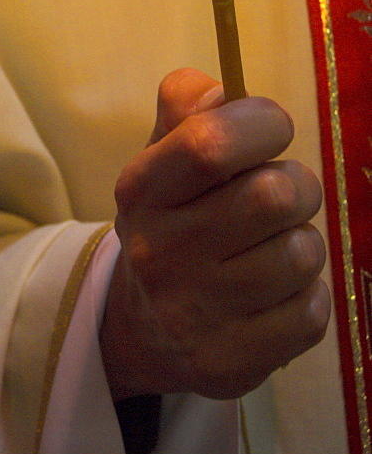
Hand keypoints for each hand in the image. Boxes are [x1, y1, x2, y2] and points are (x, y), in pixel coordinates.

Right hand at [100, 68, 329, 399]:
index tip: (270, 129)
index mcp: (141, 191)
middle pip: (273, 197)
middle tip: (279, 197)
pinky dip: (307, 296)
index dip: (261, 124)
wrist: (143, 328)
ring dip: (302, 243)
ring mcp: (191, 314)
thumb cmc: (171, 222)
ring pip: (302, 254)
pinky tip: (276, 294)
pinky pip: (312, 312)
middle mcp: (157, 252)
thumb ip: (186, 104)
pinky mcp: (227, 364)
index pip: (210, 143)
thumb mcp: (162, 157)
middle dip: (296, 185)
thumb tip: (222, 90)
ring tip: (272, 248)